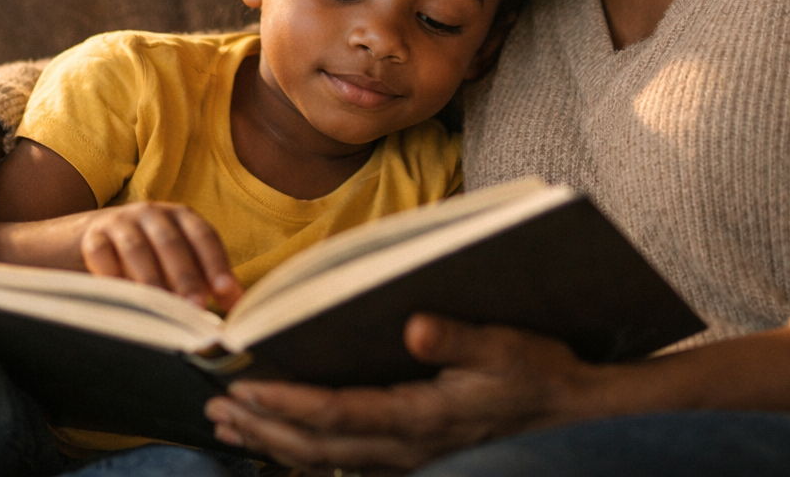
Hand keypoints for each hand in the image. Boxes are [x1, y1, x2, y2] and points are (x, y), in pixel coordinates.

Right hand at [80, 202, 241, 310]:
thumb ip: (204, 282)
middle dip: (187, 277)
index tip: (226, 292)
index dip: (217, 263)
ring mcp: (121, 222)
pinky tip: (121, 297)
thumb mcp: (177, 262)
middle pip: (173, 244)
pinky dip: (111, 275)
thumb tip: (234, 308)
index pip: (205, 237)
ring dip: (151, 280)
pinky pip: (102, 254)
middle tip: (196, 307)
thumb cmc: (148, 256)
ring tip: (161, 307)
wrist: (92, 236)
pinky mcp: (92, 237)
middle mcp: (153, 214)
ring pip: (138, 249)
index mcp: (182, 217)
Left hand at [204, 314, 606, 473]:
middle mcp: (407, 446)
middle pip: (316, 447)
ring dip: (274, 445)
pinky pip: (346, 465)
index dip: (287, 403)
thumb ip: (457, 337)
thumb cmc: (539, 374)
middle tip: (215, 408)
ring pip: (325, 462)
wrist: (574, 416)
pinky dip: (305, 456)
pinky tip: (285, 446)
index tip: (244, 387)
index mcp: (422, 415)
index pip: (336, 413)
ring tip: (232, 428)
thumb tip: (411, 326)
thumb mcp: (505, 345)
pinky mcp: (414, 459)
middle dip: (262, 427)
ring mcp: (409, 460)